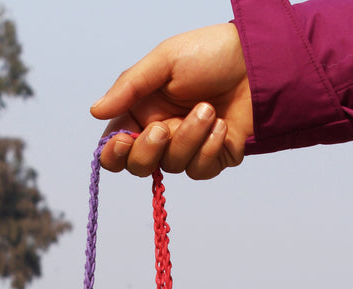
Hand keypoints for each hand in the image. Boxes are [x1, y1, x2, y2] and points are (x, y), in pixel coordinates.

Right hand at [90, 24, 251, 179]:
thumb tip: (94, 112)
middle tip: (163, 128)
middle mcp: (162, 133)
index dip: (113, 153)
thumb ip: (128, 87)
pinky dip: (209, 148)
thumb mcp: (164, 60)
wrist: (258, 62)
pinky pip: (199, 170)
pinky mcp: (212, 159)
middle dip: (148, 151)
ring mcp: (187, 148)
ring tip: (208, 110)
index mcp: (143, 110)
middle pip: (139, 166)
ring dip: (189, 138)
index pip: (116, 146)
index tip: (121, 141)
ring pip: (172, 166)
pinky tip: (222, 125)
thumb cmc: (210, 54)